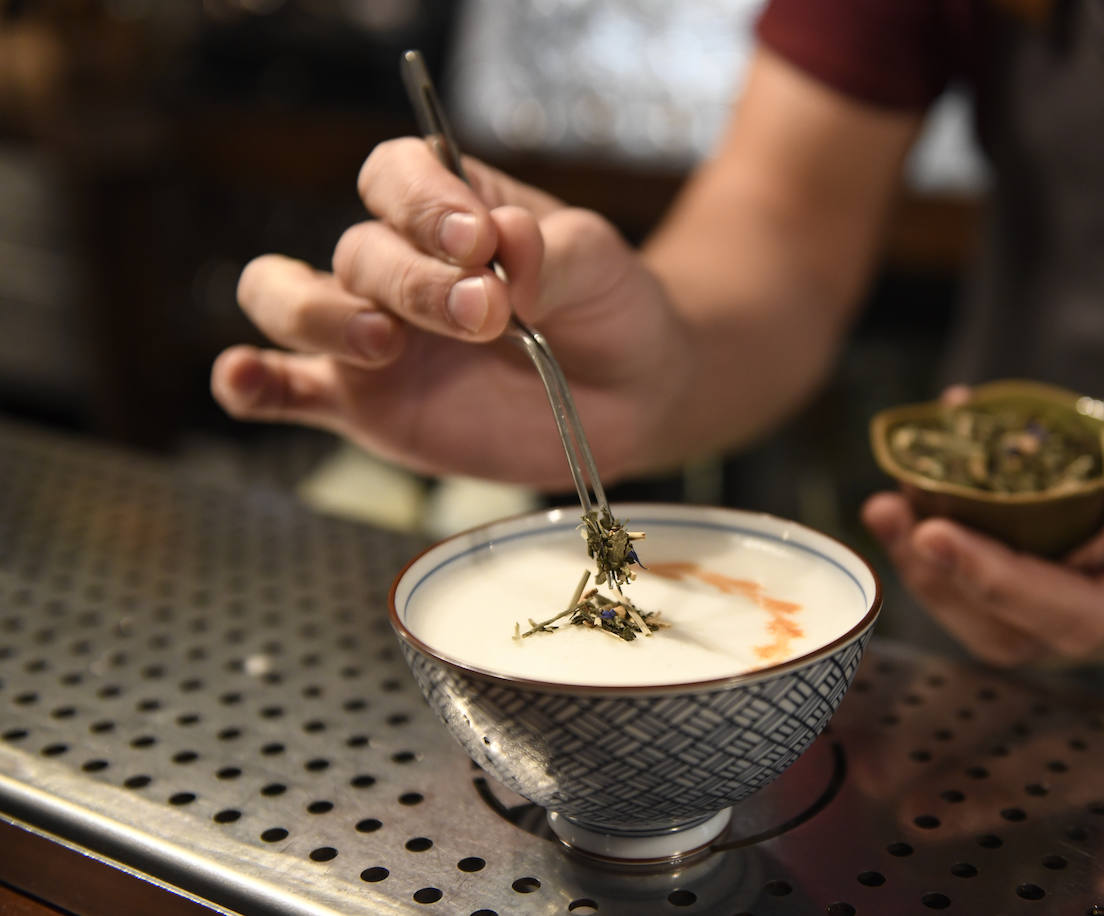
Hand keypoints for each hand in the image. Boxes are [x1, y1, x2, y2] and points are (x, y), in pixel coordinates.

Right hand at [211, 138, 688, 488]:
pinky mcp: (360, 405)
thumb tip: (502, 242)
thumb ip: (550, 251)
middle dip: (414, 282)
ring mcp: (368, 336)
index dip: (420, 200)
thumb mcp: (599, 263)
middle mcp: (393, 265)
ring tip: (387, 345)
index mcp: (445, 209)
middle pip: (357, 251)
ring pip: (287, 300)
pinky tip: (243, 378)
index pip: (393, 175)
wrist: (629, 394)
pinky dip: (250, 382)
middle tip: (486, 316)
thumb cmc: (608, 308)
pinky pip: (284, 389)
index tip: (476, 237)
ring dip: (322, 316)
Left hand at [862, 389, 1103, 665]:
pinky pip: (988, 582)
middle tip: (891, 511)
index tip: (936, 534)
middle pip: (1012, 630)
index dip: (999, 582)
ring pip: (987, 617)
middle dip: (941, 578)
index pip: (1073, 615)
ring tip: (887, 506)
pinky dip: (944, 545)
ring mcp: (1081, 609)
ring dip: (927, 567)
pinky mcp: (1055, 585)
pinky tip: (916, 488)